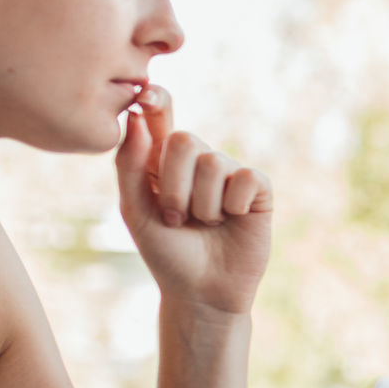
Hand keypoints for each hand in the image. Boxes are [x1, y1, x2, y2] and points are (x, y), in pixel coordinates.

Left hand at [115, 85, 272, 317]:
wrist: (201, 293)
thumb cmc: (166, 253)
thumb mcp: (136, 211)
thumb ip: (130, 165)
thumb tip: (136, 117)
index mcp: (163, 161)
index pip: (162, 116)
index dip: (157, 100)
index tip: (145, 94)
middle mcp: (198, 161)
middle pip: (187, 140)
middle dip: (175, 185)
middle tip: (175, 217)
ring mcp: (229, 174)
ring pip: (213, 164)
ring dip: (202, 205)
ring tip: (204, 225)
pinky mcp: (258, 190)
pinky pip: (245, 179)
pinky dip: (233, 205)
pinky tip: (233, 220)